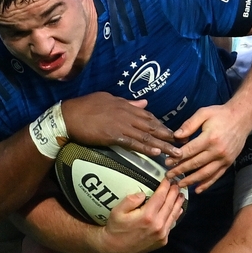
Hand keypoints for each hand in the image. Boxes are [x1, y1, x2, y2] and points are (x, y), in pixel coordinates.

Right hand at [62, 92, 181, 158]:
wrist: (68, 115)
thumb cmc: (85, 106)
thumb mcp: (108, 99)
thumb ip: (127, 103)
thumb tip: (144, 103)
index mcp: (125, 105)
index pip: (149, 116)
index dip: (162, 125)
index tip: (173, 133)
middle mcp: (126, 114)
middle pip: (152, 126)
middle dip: (168, 135)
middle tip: (183, 144)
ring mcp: (120, 125)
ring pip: (146, 135)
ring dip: (163, 144)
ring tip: (176, 152)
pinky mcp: (113, 136)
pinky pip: (133, 143)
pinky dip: (145, 147)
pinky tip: (156, 152)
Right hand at [96, 179, 184, 252]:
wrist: (115, 248)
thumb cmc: (115, 228)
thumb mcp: (117, 211)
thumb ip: (131, 200)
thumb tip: (143, 194)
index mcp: (147, 216)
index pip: (160, 197)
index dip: (165, 186)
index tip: (168, 179)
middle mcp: (157, 225)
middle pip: (169, 204)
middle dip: (174, 193)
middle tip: (177, 184)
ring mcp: (161, 234)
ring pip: (173, 215)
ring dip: (178, 203)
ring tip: (181, 195)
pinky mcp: (162, 241)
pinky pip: (171, 225)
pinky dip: (175, 215)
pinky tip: (177, 210)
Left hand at [165, 104, 247, 191]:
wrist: (242, 118)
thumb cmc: (220, 114)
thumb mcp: (203, 113)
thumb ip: (189, 124)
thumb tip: (176, 136)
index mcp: (210, 138)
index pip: (190, 151)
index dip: (177, 158)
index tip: (167, 162)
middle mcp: (217, 150)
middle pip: (196, 163)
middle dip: (180, 170)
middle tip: (168, 175)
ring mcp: (224, 158)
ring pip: (205, 173)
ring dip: (191, 180)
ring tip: (180, 184)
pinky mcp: (229, 163)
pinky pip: (217, 175)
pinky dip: (207, 184)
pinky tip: (198, 189)